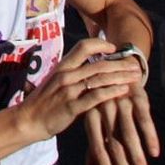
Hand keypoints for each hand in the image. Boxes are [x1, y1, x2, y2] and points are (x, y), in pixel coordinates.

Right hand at [17, 39, 140, 143]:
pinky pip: (95, 97)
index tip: (115, 49)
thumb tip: (92, 70)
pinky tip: (123, 91)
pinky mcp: (71, 107)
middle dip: (120, 64)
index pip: (83, 46)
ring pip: (99, 78)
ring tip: (135, 77)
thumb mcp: (56, 82)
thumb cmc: (44, 101)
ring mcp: (69, 90)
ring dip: (120, 77)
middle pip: (98, 63)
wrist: (29, 120)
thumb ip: (73, 75)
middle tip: (136, 65)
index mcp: (62, 66)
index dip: (101, 44)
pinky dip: (111, 92)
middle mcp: (66, 75)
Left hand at [81, 80, 158, 164]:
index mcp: (90, 117)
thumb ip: (92, 150)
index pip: (97, 148)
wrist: (116, 64)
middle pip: (113, 144)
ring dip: (137, 156)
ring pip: (128, 133)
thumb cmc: (103, 101)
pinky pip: (144, 118)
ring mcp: (120, 102)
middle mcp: (104, 110)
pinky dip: (150, 136)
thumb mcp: (94, 121)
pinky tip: (154, 152)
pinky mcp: (137, 96)